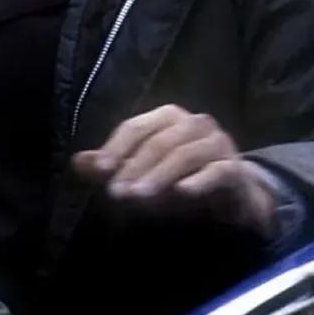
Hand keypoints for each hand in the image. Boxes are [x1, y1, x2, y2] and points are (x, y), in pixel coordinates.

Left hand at [72, 104, 274, 236]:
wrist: (229, 194)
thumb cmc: (177, 177)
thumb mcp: (139, 172)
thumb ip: (109, 167)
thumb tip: (78, 162)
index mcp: (168, 116)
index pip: (136, 127)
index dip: (116, 148)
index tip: (101, 170)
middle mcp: (194, 123)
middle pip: (159, 141)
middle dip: (134, 167)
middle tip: (116, 193)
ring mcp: (218, 143)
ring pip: (184, 155)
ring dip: (159, 176)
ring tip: (139, 197)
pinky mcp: (235, 167)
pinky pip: (217, 171)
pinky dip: (198, 181)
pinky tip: (181, 193)